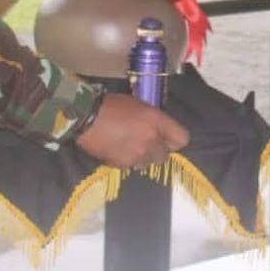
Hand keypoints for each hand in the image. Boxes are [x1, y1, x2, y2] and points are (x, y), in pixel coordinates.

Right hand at [75, 93, 189, 169]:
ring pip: (149, 163)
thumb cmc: (111, 104)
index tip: (168, 137)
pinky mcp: (123, 164)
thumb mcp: (138, 105)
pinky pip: (133, 166)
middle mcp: (151, 140)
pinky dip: (129, 160)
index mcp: (157, 121)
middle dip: (158, 149)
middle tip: (147, 142)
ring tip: (131, 146)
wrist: (86, 117)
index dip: (175, 139)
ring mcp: (138, 154)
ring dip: (143, 156)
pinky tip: (119, 149)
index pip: (182, 139)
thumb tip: (159, 128)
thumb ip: (153, 119)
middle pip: (166, 155)